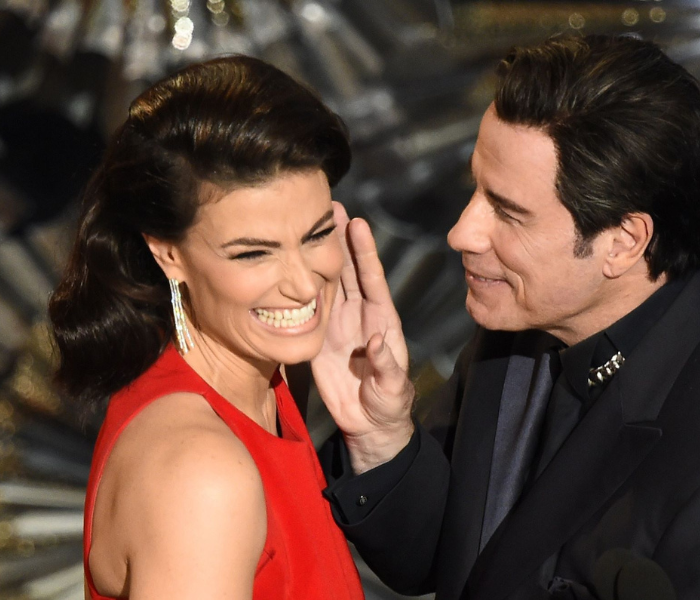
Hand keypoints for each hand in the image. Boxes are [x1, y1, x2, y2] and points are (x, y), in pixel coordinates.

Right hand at [311, 202, 414, 473]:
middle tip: (328, 206)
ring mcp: (336, 323)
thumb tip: (377, 343)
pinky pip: (307, 305)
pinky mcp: (317, 336)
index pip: (372, 279)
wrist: (368, 425)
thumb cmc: (389, 405)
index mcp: (382, 320)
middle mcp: (359, 314)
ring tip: (307, 223)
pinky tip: (287, 262)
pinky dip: (298, 284)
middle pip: (346, 269)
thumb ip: (387, 366)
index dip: (364, 252)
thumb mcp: (392, 389)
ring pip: (326, 281)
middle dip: (337, 238)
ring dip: (317, 253)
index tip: (357, 224)